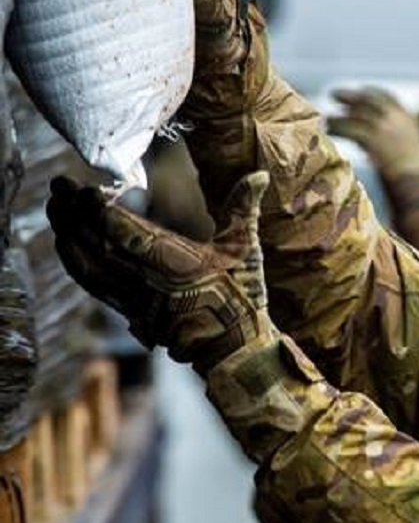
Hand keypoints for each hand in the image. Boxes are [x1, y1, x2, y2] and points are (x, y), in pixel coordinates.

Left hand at [47, 171, 272, 373]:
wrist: (234, 347)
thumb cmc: (243, 297)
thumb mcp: (246, 250)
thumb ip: (244, 209)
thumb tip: (259, 175)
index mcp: (176, 262)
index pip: (125, 232)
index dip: (98, 210)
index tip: (83, 188)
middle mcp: (149, 281)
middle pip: (97, 243)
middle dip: (72, 213)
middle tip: (59, 185)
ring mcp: (135, 299)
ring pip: (88, 265)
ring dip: (66, 235)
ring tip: (55, 208)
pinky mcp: (130, 311)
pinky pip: (92, 285)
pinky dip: (73, 262)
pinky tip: (66, 244)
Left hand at [327, 87, 418, 179]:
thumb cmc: (418, 174)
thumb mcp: (412, 150)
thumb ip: (397, 141)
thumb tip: (379, 146)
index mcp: (408, 119)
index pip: (387, 97)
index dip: (371, 92)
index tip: (360, 90)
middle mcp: (397, 118)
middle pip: (369, 99)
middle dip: (351, 96)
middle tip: (334, 93)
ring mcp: (385, 126)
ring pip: (356, 114)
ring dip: (339, 116)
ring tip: (327, 119)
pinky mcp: (373, 138)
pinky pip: (349, 128)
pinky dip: (337, 127)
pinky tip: (329, 130)